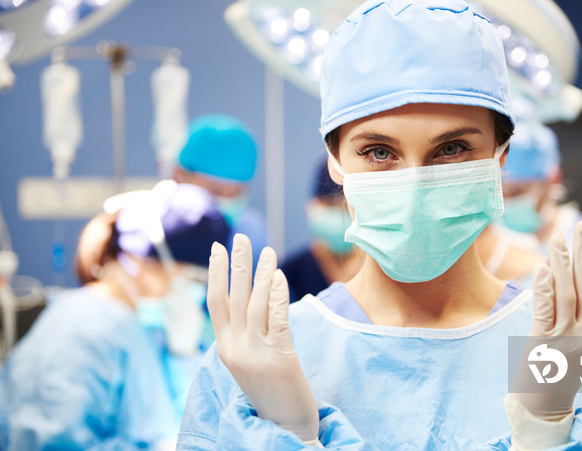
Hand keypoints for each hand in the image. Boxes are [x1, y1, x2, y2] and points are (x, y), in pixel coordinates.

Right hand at [207, 234, 318, 442]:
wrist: (284, 425)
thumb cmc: (270, 389)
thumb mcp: (247, 360)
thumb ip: (243, 333)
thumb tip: (249, 300)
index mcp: (224, 347)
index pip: (215, 303)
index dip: (216, 273)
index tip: (218, 248)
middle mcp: (234, 348)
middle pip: (233, 297)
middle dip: (236, 264)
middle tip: (241, 236)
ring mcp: (255, 354)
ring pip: (255, 304)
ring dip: (260, 273)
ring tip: (267, 250)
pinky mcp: (279, 359)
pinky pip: (276, 319)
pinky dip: (276, 295)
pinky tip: (278, 276)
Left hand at [513, 220, 581, 418]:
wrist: (545, 404)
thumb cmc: (559, 369)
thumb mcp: (580, 342)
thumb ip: (581, 315)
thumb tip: (572, 277)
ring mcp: (565, 338)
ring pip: (567, 291)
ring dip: (563, 261)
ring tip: (558, 237)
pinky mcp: (542, 342)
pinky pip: (544, 309)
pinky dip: (543, 287)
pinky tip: (542, 268)